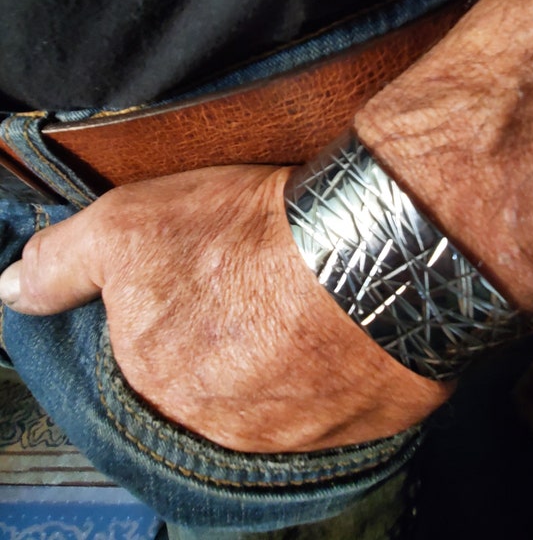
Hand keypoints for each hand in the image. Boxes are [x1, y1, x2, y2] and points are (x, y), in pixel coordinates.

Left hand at [0, 165, 447, 451]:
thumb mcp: (126, 227)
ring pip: (274, 397)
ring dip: (279, 359)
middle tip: (250, 289)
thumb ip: (61, 264)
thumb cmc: (248, 238)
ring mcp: (297, 434)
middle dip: (224, 340)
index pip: (148, 369)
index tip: (196, 290)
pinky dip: (330, 368)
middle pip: (213, 386)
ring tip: (297, 303)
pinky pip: (333, 402)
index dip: (170, 320)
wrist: (368, 248)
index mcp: (163, 387)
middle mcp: (225, 428)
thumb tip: (14, 291)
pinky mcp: (360, 426)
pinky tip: (336, 327)